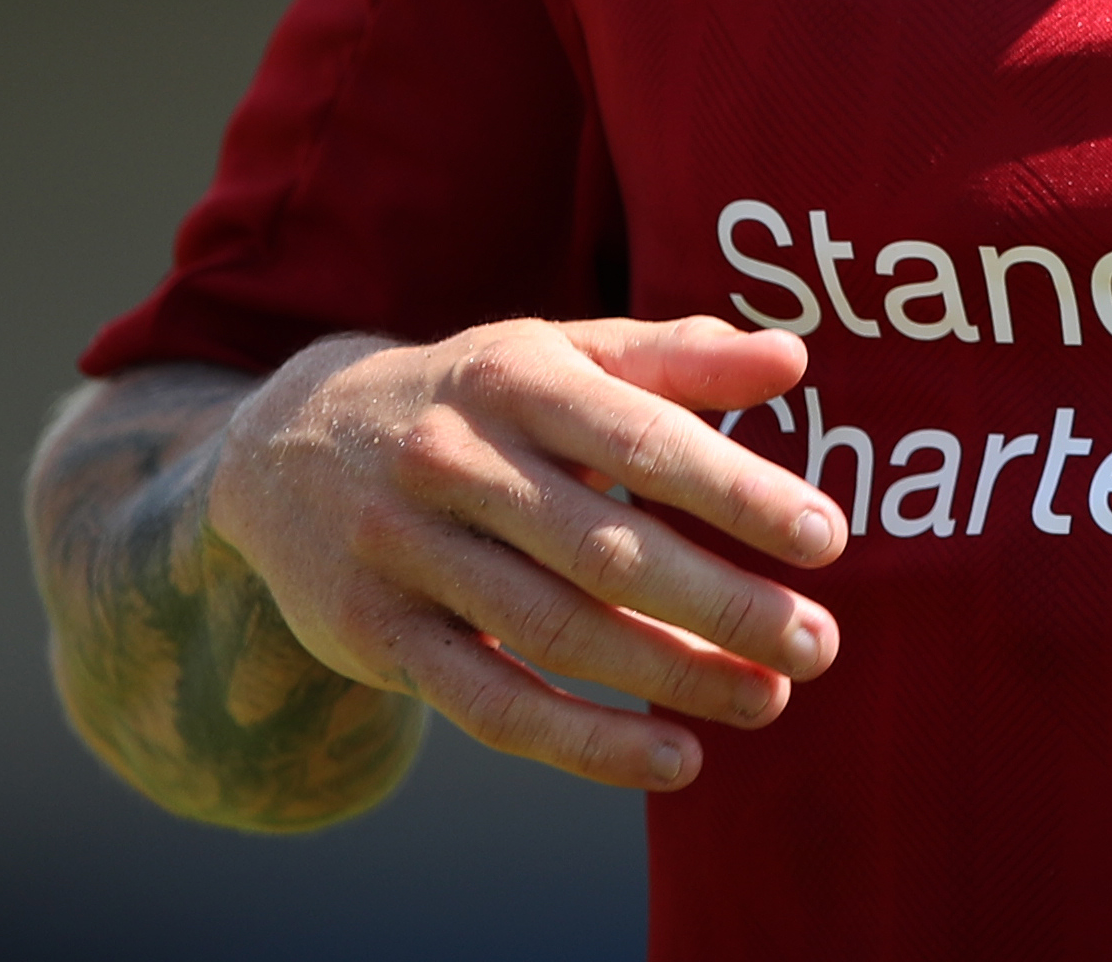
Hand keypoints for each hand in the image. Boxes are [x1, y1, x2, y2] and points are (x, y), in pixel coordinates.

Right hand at [202, 312, 846, 791]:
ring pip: (556, 632)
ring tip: (768, 698)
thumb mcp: (554, 354)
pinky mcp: (380, 635)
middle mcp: (454, 461)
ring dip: (672, 675)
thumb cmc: (468, 397)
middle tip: (818, 642)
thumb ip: (673, 358)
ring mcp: (408, 553)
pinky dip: (586, 741)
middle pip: (606, 548)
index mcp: (513, 377)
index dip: (737, 491)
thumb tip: (793, 362)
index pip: (642, 439)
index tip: (827, 538)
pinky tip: (673, 757)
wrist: (284, 446)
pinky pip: (492, 704)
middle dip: (721, 603)